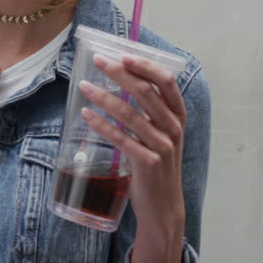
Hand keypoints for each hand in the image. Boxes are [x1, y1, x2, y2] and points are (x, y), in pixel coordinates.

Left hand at [78, 54, 186, 262]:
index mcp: (178, 117)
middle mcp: (173, 129)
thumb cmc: (157, 166)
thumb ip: (149, 113)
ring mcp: (162, 146)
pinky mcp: (148, 163)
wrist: (163, 207)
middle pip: (146, 92)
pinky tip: (86, 115)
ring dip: (104, 97)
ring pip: (130, 114)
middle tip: (98, 61)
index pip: (167, 83)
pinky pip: (121, 138)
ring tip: (83, 86)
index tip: (125, 54)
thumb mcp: (160, 135)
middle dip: (120, 73)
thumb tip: (122, 83)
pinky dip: (101, 125)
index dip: (146, 66)